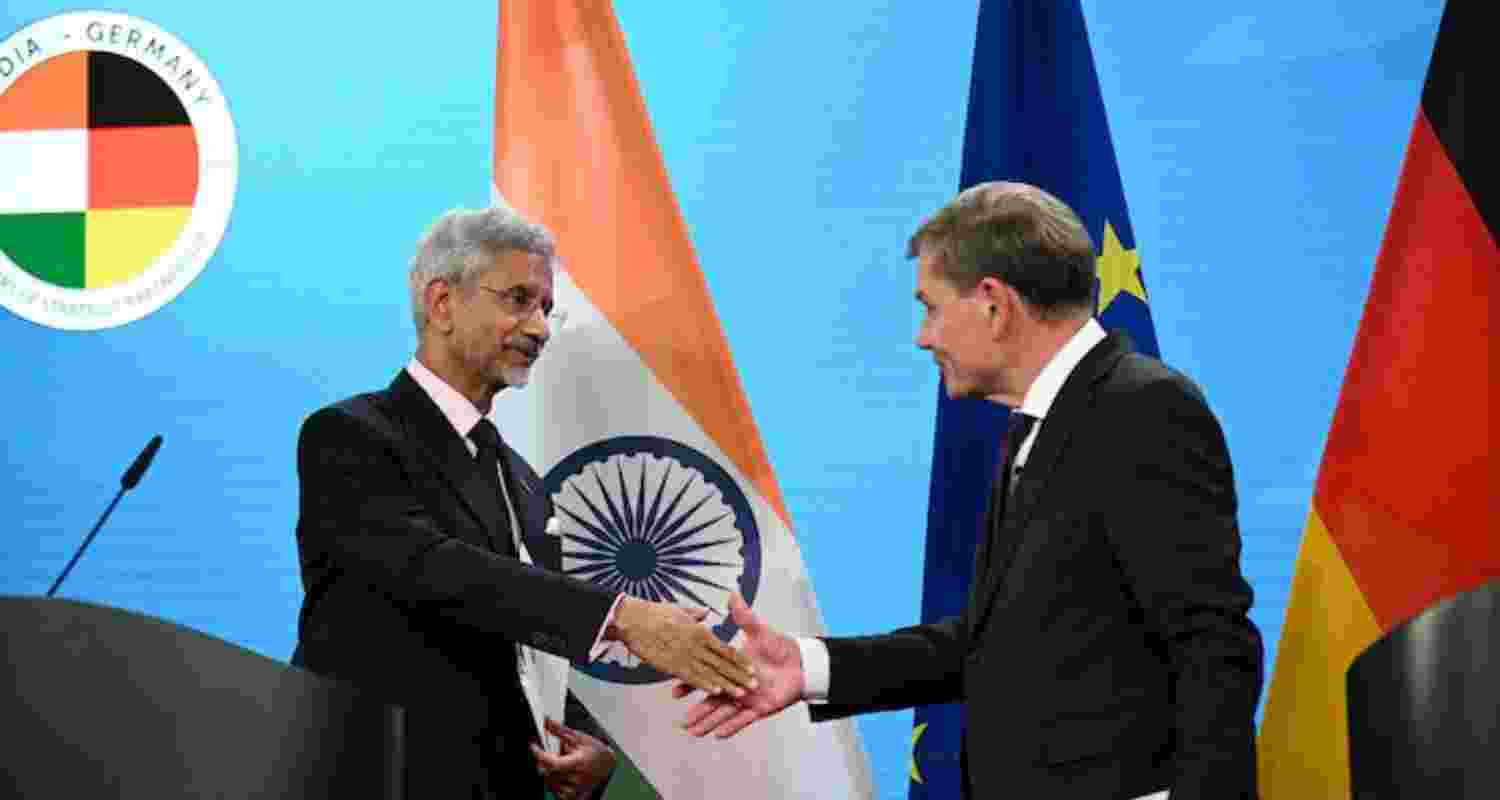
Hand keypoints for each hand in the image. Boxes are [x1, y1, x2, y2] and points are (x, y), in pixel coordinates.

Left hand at [530, 718, 615, 799]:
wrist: (608, 766)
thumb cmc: (596, 752)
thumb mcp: (579, 737)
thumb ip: (560, 731)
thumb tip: (547, 722)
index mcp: (578, 763)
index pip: (552, 762)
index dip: (539, 754)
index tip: (534, 747)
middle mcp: (576, 779)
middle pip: (548, 772)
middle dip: (545, 762)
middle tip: (555, 755)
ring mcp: (574, 790)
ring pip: (549, 781)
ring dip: (550, 771)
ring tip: (563, 764)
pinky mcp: (572, 796)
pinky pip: (554, 791)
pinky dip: (555, 782)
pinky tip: (563, 774)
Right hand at [607, 596, 756, 696]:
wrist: (631, 618)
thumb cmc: (655, 613)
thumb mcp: (681, 610)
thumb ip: (695, 615)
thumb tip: (705, 613)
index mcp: (700, 632)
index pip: (725, 649)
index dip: (739, 659)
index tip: (752, 668)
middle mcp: (696, 645)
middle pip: (722, 664)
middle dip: (739, 676)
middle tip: (755, 685)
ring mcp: (684, 656)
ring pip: (710, 673)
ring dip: (726, 684)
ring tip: (741, 693)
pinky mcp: (671, 665)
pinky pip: (691, 677)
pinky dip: (703, 685)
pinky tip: (714, 693)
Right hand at [674, 593, 803, 737]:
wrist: (802, 664)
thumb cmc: (780, 647)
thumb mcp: (760, 631)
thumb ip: (744, 616)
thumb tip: (733, 594)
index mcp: (731, 667)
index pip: (707, 675)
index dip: (691, 684)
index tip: (674, 692)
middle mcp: (736, 684)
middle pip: (713, 699)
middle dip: (697, 712)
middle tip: (681, 722)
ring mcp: (747, 698)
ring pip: (724, 713)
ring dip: (709, 723)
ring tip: (694, 732)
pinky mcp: (760, 708)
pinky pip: (744, 720)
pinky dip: (732, 727)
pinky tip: (718, 735)